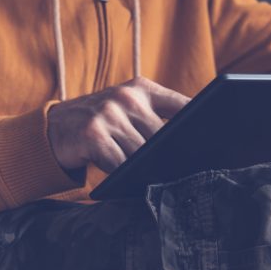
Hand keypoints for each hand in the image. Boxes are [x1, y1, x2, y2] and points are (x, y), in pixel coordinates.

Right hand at [47, 77, 189, 172]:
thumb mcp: (128, 109)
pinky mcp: (94, 135)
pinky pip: (121, 164)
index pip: (182, 104)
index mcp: (141, 89)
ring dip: (146, 169)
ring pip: (143, 153)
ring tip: (152, 177)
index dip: (200, 122)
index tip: (216, 138)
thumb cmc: (102, 122)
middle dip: (171, 156)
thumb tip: (192, 144)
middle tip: (181, 172)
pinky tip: (127, 180)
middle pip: (164, 136)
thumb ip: (157, 117)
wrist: (54, 129)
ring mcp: (109, 115)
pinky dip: (125, 176)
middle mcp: (126, 97)